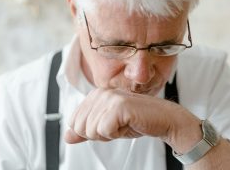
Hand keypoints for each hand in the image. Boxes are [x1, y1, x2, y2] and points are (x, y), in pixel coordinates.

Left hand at [65, 88, 201, 152]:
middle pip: (80, 127)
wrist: (162, 119)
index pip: (74, 122)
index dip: (92, 131)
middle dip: (99, 134)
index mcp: (95, 95)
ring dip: (109, 134)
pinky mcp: (119, 106)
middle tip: (117, 125)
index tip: (109, 124)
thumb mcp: (106, 126)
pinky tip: (128, 124)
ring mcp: (109, 98)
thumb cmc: (136, 120)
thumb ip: (86, 130)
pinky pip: (104, 131)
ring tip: (124, 123)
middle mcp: (100, 93)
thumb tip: (67, 136)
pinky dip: (117, 134)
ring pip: (90, 131)